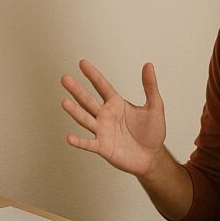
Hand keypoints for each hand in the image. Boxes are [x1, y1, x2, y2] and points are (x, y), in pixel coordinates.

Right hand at [60, 60, 165, 175]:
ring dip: (75, 111)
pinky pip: (89, 144)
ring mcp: (102, 131)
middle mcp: (105, 115)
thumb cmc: (152, 132)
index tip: (82, 63)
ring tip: (64, 102)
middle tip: (65, 78)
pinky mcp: (103, 147)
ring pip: (85, 119)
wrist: (152, 157)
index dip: (93, 75)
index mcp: (116, 104)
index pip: (102, 86)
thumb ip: (150, 86)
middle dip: (77, 90)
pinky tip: (69, 137)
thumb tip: (148, 65)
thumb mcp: (155, 106)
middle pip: (88, 100)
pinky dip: (79, 142)